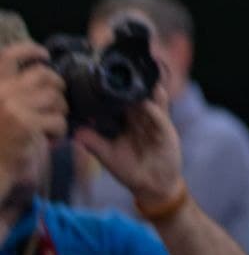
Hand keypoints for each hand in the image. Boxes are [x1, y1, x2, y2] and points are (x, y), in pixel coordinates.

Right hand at [0, 43, 66, 183]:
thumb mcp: (1, 107)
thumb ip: (13, 89)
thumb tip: (40, 66)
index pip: (8, 56)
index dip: (29, 50)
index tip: (44, 54)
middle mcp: (1, 93)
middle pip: (43, 75)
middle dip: (57, 85)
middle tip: (58, 101)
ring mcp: (13, 108)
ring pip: (55, 98)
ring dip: (60, 112)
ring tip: (51, 125)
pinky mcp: (27, 124)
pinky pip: (58, 120)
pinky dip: (59, 130)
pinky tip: (51, 139)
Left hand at [75, 84, 182, 208]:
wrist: (152, 186)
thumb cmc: (131, 170)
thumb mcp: (108, 156)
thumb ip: (94, 143)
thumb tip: (76, 131)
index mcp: (129, 121)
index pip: (122, 100)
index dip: (115, 89)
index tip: (103, 77)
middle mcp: (143, 118)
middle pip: (138, 95)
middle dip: (132, 83)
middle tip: (120, 68)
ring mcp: (156, 122)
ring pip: (152, 100)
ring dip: (147, 89)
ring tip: (137, 77)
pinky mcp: (165, 131)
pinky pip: (160, 117)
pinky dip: (154, 109)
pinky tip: (146, 103)